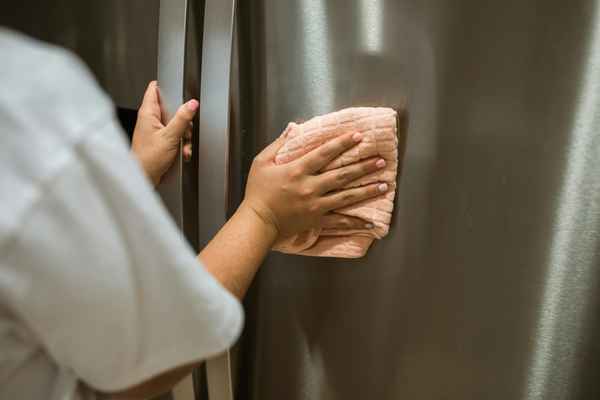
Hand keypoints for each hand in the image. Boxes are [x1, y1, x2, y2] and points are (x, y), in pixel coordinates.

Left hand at [131, 81, 197, 185]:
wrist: (144, 178)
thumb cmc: (148, 159)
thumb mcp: (170, 137)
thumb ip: (182, 119)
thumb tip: (192, 104)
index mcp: (148, 113)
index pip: (155, 89)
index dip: (168, 88)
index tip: (180, 94)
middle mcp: (150, 120)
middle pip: (172, 109)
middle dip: (183, 121)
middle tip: (184, 131)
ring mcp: (155, 130)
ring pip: (176, 125)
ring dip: (184, 136)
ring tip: (182, 146)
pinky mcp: (160, 141)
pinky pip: (175, 137)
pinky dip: (181, 144)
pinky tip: (182, 152)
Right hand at [242, 132, 388, 238]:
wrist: (258, 222)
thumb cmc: (257, 192)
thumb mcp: (261, 162)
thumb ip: (278, 145)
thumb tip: (292, 130)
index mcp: (297, 170)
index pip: (325, 153)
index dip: (343, 143)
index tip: (359, 136)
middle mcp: (310, 187)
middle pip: (342, 174)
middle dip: (364, 166)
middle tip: (381, 161)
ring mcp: (315, 204)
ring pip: (346, 196)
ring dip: (367, 190)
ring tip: (384, 185)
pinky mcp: (316, 219)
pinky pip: (339, 221)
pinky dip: (355, 223)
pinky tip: (370, 223)